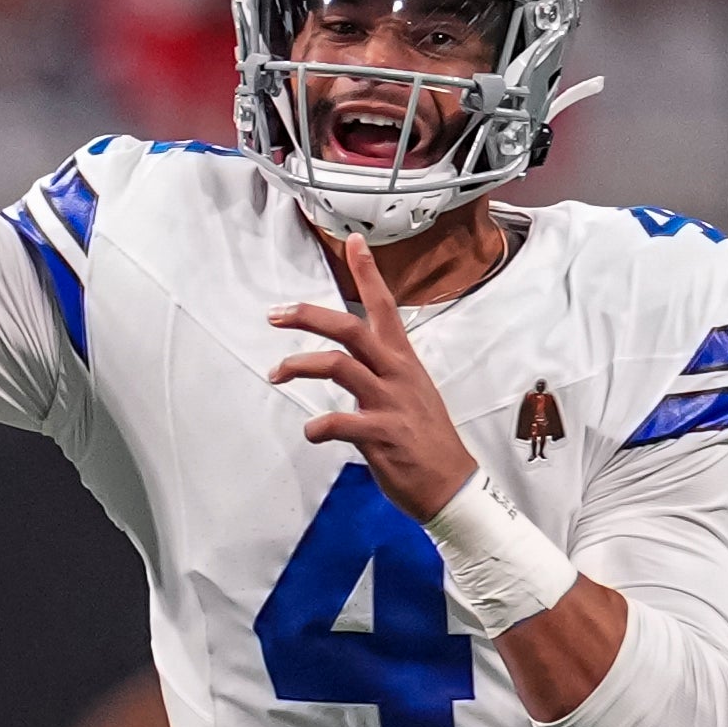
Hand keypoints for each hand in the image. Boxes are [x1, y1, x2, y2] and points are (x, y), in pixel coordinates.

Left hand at [269, 234, 479, 521]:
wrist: (452, 484)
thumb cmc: (424, 438)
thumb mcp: (410, 391)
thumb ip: (381, 370)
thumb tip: (349, 360)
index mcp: (403, 360)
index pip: (384, 306)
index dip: (368, 273)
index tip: (353, 242)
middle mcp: (396, 373)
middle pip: (350, 328)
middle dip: (309, 316)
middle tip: (275, 314)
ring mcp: (389, 403)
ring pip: (339, 365)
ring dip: (299, 365)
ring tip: (276, 373)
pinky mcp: (382, 435)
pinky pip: (340, 422)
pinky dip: (317, 426)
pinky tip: (311, 431)